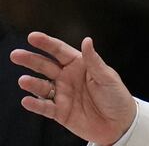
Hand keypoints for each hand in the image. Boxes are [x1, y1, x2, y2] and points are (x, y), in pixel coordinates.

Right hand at [9, 32, 136, 144]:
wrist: (120, 124)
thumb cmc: (116, 97)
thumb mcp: (107, 77)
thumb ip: (94, 60)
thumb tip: (87, 40)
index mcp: (80, 65)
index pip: (60, 51)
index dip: (46, 44)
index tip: (33, 37)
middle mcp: (68, 78)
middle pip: (46, 66)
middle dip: (31, 60)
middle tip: (16, 54)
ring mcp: (63, 95)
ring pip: (42, 87)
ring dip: (32, 84)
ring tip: (24, 80)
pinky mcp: (60, 112)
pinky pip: (45, 107)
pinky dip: (36, 105)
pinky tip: (27, 101)